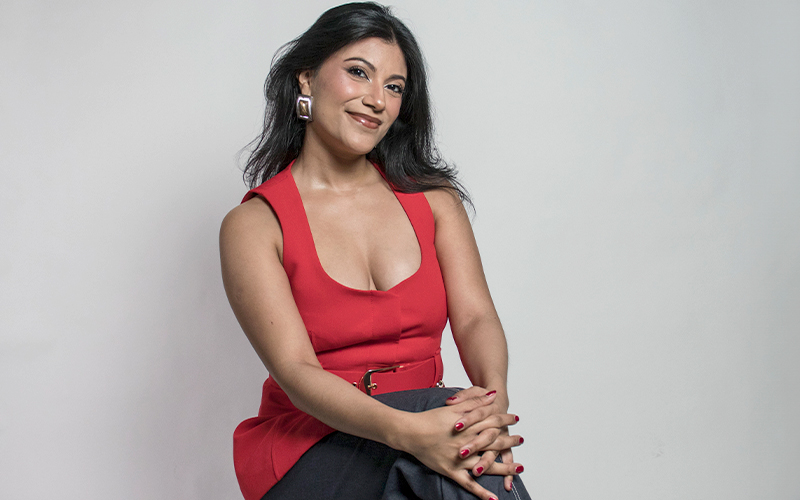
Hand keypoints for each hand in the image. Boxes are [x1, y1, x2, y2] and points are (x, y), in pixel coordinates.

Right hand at [401, 390, 522, 499]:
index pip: (492, 423)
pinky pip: (469, 484)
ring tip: (519, 468)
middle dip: (509, 441)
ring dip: (504, 468)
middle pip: (494, 443)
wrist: (411, 432)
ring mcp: (460, 460)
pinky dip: (481, 492)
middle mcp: (467, 444)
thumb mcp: (454, 406)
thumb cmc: (430, 419)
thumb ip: (475, 401)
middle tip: (521, 440)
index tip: (516, 419)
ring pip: (486, 465)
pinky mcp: (452, 471)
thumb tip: (493, 396)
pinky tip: (493, 498)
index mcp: (468, 427)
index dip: (505, 420)